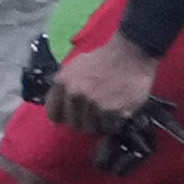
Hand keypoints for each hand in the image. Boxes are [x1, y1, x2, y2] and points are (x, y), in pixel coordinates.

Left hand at [40, 29, 166, 153]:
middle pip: (73, 124)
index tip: (69, 117)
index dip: (62, 117)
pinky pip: (109, 126)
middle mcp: (75, 94)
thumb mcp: (74, 67)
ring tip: (106, 111)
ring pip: (91, 128)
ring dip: (98, 123)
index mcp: (63, 83)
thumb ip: (64, 86)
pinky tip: (116, 110)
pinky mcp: (112, 111)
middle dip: (82, 121)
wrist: (130, 55)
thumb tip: (57, 104)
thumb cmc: (103, 60)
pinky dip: (113, 122)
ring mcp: (94, 104)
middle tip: (92, 114)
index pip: (53, 113)